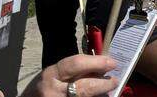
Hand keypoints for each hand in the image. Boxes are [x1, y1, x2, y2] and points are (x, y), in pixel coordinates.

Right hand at [0, 55, 116, 96]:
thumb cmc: (41, 90)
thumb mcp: (52, 75)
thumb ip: (73, 71)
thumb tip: (100, 67)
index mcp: (50, 75)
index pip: (76, 64)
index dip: (97, 62)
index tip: (112, 62)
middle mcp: (53, 91)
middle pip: (85, 87)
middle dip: (104, 84)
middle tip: (115, 80)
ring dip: (100, 95)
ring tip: (106, 91)